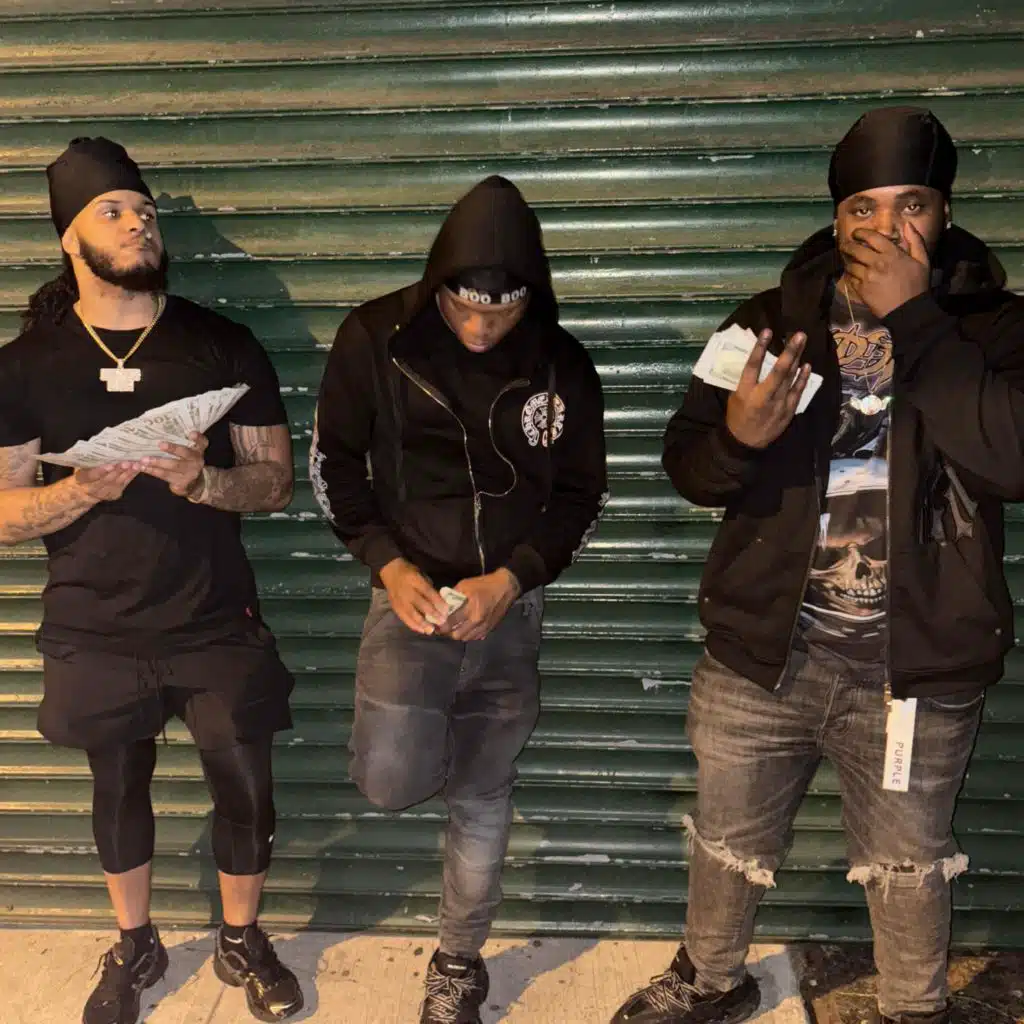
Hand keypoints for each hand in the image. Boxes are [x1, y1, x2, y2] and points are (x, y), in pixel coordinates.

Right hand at [70, 462, 139, 502]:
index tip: (110, 465)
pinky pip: (125, 483)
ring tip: (137, 464)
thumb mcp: (82, 464)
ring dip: (129, 472)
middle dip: (118, 471)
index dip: (101, 471)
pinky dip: (133, 474)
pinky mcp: (115, 493)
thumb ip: (89, 458)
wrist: (85, 489)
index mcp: (82, 479)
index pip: (91, 476)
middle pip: (108, 479)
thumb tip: (98, 445)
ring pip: (118, 482)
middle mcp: (94, 488)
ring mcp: (105, 492)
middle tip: (127, 463)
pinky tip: (140, 467)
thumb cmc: (85, 470)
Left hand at [138, 431, 207, 496]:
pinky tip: (142, 467)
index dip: (198, 438)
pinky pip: (164, 476)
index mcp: (198, 450)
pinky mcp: (181, 483)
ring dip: (157, 462)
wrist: (193, 482)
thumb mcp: (187, 450)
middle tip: (160, 444)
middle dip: (173, 449)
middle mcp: (196, 461)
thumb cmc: (185, 460)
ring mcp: (190, 473)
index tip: (191, 433)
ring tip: (143, 459)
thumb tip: (159, 429)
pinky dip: (152, 471)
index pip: (202, 442)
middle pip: (185, 454)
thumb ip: (180, 441)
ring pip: (173, 466)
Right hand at [379, 558, 448, 635]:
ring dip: (422, 623)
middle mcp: (406, 590)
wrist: (390, 572)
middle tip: (442, 621)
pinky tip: (422, 630)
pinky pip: (404, 618)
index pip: (427, 591)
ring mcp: (399, 600)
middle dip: (432, 614)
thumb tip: (439, 603)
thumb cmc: (410, 573)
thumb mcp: (421, 574)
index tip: (446, 610)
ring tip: (431, 630)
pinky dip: (413, 625)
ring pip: (411, 613)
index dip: (437, 601)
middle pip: (420, 604)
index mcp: (414, 580)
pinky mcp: (395, 607)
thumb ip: (429, 588)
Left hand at [443, 569, 520, 641]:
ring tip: (455, 626)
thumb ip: (452, 595)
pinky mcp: (490, 629)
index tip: (436, 623)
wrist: (506, 588)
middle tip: (445, 626)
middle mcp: (477, 620)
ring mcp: (484, 626)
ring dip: (459, 634)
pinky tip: (466, 627)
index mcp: (470, 608)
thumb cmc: (484, 584)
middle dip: (448, 632)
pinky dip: (469, 634)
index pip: (450, 623)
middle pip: (456, 635)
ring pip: (466, 638)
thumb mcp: (465, 584)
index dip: (440, 625)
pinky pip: (475, 637)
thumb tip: (441, 603)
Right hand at [724, 330, 811, 448]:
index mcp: (745, 392)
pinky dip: (802, 378)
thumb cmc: (737, 417)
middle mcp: (763, 396)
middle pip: (778, 371)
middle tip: (799, 335)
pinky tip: (807, 365)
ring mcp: (778, 404)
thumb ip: (745, 381)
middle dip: (789, 352)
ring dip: (797, 359)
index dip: (760, 347)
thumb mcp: (734, 397)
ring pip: (790, 378)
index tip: (767, 331)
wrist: (746, 443)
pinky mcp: (788, 411)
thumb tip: (757, 360)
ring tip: (802, 342)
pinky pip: (797, 391)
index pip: (752, 366)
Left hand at [841, 222, 930, 318]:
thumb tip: (907, 225)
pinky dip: (850, 276)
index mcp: (892, 254)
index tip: (856, 233)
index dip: (861, 232)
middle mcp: (877, 262)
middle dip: (847, 246)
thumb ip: (915, 241)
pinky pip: (850, 279)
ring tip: (849, 262)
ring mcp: (868, 276)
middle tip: (845, 245)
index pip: (872, 237)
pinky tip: (853, 276)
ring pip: (850, 265)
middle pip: (855, 249)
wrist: (908, 309)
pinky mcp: (862, 289)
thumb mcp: (922, 261)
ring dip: (849, 262)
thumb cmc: (917, 285)